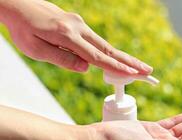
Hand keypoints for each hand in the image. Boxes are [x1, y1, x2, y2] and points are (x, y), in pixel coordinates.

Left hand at [0, 0, 151, 73]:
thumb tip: (86, 68)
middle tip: (148, 71)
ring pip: (105, 45)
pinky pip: (97, 42)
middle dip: (131, 62)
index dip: (116, 67)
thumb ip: (62, 59)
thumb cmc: (22, 28)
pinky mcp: (79, 24)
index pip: (97, 57)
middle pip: (109, 49)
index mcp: (67, 36)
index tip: (133, 75)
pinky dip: (109, 53)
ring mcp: (80, 24)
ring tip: (139, 68)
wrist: (17, 4)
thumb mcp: (36, 49)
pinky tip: (117, 60)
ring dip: (124, 57)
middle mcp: (78, 28)